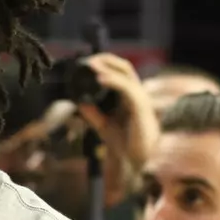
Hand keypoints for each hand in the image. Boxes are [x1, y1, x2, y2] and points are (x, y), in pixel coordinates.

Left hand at [76, 53, 159, 173]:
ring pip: (126, 73)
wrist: (138, 160)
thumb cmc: (126, 142)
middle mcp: (136, 93)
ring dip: (108, 66)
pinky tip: (100, 79)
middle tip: (87, 61)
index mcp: (129, 95)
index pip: (119, 71)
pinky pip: (127, 88)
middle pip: (124, 66)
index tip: (86, 63)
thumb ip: (92, 114)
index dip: (105, 64)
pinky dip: (113, 81)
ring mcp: (140, 98)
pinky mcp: (141, 106)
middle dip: (106, 59)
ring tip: (92, 65)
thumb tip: (78, 102)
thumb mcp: (103, 126)